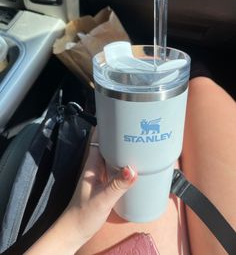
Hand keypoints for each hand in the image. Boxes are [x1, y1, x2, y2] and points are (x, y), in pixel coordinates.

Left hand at [25, 130, 136, 254]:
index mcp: (92, 165)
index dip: (108, 127)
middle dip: (120, 137)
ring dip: (122, 150)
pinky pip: (115, 168)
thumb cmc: (83, 214)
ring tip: (139, 144)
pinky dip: (124, 164)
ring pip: (112, 156)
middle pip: (108, 145)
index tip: (121, 119)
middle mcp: (96, 166)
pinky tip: (134, 167)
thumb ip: (117, 185)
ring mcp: (100, 175)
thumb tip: (132, 169)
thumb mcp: (103, 199)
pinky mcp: (105, 183)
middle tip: (136, 130)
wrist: (76, 230)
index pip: (98, 139)